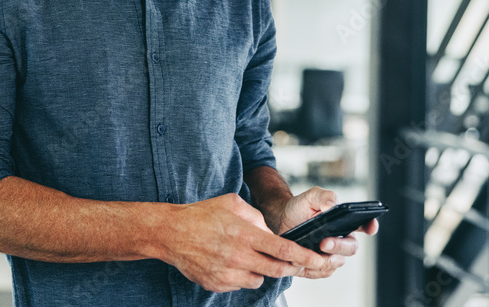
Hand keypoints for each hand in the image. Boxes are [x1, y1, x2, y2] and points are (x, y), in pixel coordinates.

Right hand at [157, 193, 343, 292]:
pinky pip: (241, 284)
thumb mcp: (232, 203)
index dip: (303, 257)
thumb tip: (270, 232)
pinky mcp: (218, 284)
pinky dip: (243, 275)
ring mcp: (227, 273)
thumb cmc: (202, 215)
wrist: (171, 233)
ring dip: (261, 270)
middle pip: (276, 270)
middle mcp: (237, 256)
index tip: (317, 260)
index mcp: (243, 233)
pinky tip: (230, 261)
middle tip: (293, 262)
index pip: (282, 249)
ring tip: (247, 255)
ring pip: (259, 278)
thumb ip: (256, 217)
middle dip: (290, 267)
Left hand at [275, 187, 378, 279]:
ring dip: (324, 259)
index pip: (365, 224)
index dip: (371, 226)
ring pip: (337, 262)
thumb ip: (324, 196)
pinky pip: (323, 272)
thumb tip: (332, 205)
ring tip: (307, 252)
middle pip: (351, 247)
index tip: (371, 227)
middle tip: (324, 242)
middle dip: (339, 246)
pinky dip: (312, 267)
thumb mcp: (310, 197)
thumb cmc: (300, 208)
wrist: (282, 222)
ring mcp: (333, 254)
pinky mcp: (322, 266)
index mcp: (346, 220)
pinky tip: (301, 261)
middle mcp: (343, 239)